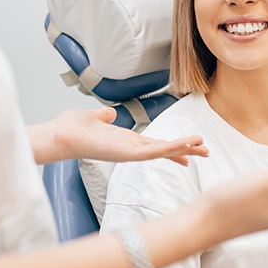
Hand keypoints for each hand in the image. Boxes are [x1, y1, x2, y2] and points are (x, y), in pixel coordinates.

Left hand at [31, 107, 208, 164]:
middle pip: (165, 149)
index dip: (174, 146)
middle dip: (186, 150)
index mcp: (127, 141)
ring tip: (203, 147)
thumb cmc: (72, 128)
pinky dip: (171, 149)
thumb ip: (104, 116)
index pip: (156, 144)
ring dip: (184, 148)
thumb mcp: (94, 117)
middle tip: (207, 152)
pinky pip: (154, 152)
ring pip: (164, 151)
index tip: (190, 148)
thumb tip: (109, 113)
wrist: (60, 135)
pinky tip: (185, 146)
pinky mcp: (128, 154)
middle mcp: (131, 149)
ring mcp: (131, 153)